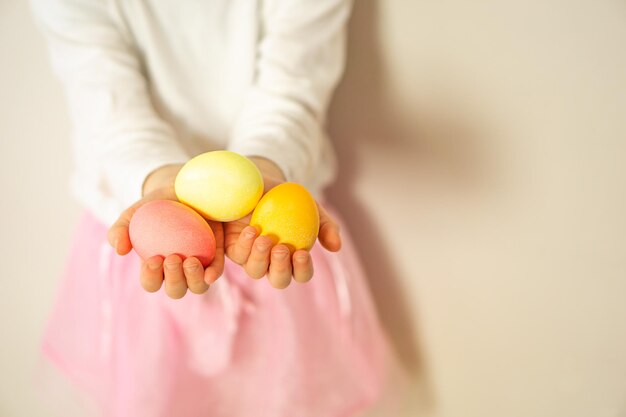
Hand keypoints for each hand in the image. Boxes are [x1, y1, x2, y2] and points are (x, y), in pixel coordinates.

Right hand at [107, 164, 224, 298]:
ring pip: (198, 287)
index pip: (151, 282)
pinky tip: (210, 272)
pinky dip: (213, 274)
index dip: (151, 277)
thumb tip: (119, 249)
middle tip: (172, 259)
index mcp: (155, 266)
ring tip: (190, 261)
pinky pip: (216, 271)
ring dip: (193, 280)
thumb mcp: (136, 213)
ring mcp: (198, 266)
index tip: (154, 259)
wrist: (183, 189)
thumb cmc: (156, 205)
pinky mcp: (216, 256)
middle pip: (176, 290)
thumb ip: (121, 229)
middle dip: (173, 279)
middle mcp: (178, 271)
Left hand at [224, 157, 341, 288]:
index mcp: (294, 257)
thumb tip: (336, 247)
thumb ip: (326, 225)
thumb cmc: (287, 197)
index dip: (302, 269)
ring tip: (264, 238)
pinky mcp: (233, 247)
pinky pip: (237, 255)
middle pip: (279, 280)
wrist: (259, 180)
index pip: (301, 274)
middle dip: (280, 269)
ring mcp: (251, 257)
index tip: (301, 253)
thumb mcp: (310, 207)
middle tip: (281, 249)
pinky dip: (245, 245)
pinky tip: (251, 230)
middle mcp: (273, 262)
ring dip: (260, 258)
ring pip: (255, 271)